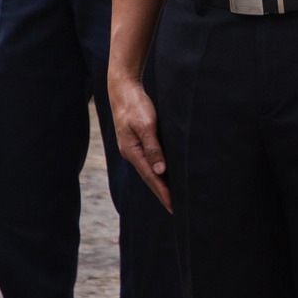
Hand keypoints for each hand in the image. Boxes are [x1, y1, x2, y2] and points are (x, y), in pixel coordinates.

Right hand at [109, 71, 172, 212]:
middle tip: (174, 208)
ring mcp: (133, 147)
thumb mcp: (146, 124)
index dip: (162, 191)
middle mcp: (131, 152)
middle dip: (161, 192)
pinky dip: (157, 169)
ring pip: (148, 169)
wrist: (124, 89)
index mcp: (132, 151)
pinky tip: (164, 173)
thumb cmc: (135, 105)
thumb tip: (160, 170)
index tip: (173, 205)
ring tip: (171, 195)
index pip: (150, 177)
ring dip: (159, 182)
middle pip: (148, 177)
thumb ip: (153, 147)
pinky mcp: (137, 140)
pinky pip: (148, 160)